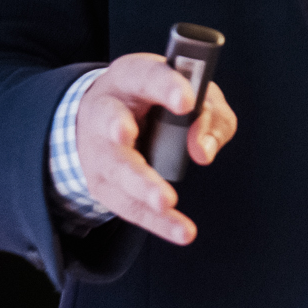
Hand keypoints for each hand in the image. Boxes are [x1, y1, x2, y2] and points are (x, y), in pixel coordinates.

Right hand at [74, 53, 239, 244]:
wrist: (101, 118)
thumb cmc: (154, 102)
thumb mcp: (188, 92)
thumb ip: (209, 113)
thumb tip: (203, 150)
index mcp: (129, 78)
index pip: (145, 76)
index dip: (165, 86)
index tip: (187, 100)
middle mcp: (105, 111)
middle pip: (112, 122)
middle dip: (123, 132)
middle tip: (135, 138)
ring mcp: (98, 150)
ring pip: (117, 169)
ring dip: (141, 186)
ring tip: (166, 201)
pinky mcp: (102, 184)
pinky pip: (128, 205)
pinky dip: (157, 221)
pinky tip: (182, 231)